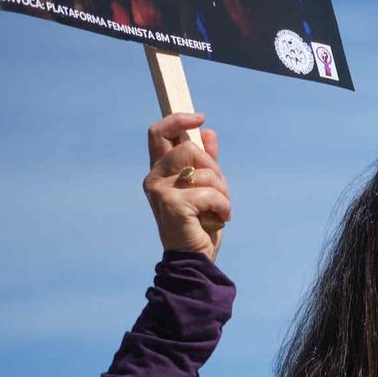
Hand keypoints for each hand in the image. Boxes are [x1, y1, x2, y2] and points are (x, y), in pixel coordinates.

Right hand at [142, 112, 229, 257]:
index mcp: (159, 172)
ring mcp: (160, 190)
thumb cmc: (199, 225)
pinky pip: (210, 192)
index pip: (158, 133)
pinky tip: (219, 219)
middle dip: (214, 168)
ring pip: (205, 171)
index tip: (200, 117)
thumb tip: (208, 132)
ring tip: (218, 210)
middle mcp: (154, 178)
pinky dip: (223, 206)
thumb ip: (206, 162)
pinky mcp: (173, 203)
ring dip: (222, 192)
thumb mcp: (206, 189)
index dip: (178, 120)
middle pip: (189, 149)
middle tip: (220, 192)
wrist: (194, 259)